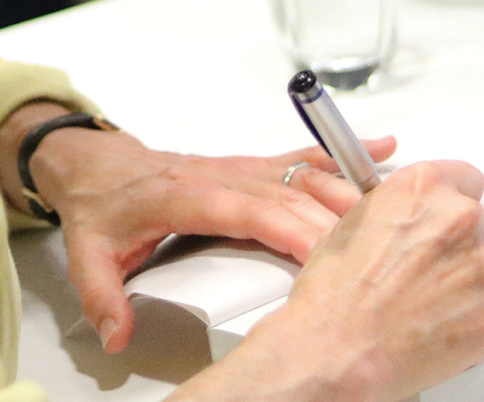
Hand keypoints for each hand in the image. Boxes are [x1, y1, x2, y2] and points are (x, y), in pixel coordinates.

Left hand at [4, 104, 395, 353]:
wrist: (95, 163)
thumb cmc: (101, 204)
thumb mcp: (88, 254)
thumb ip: (103, 297)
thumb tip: (118, 333)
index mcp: (187, 195)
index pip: (247, 210)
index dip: (288, 228)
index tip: (323, 254)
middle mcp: (222, 175)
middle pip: (289, 194)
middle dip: (333, 220)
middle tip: (377, 249)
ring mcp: (240, 167)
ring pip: (304, 173)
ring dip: (349, 188)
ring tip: (396, 208)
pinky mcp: (251, 166)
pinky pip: (302, 156)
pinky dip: (344, 152)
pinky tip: (384, 149)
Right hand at [174, 161, 483, 401]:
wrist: (339, 348)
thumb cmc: (336, 294)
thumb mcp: (356, 223)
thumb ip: (401, 209)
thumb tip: (416, 216)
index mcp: (424, 189)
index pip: (467, 178)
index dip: (454, 202)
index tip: (449, 218)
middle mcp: (460, 219)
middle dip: (463, 244)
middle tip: (432, 271)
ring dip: (472, 280)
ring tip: (433, 303)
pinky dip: (478, 315)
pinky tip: (442, 323)